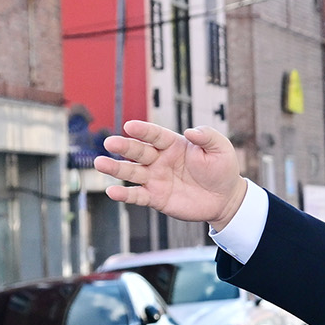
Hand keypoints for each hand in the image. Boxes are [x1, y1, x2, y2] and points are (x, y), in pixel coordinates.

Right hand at [97, 120, 247, 226]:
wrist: (225, 198)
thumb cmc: (222, 169)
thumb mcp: (220, 148)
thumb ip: (207, 136)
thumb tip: (191, 131)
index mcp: (173, 144)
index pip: (155, 135)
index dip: (143, 130)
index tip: (129, 126)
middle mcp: (160, 160)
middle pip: (138, 151)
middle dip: (124, 146)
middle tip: (110, 143)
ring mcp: (155, 179)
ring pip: (132, 172)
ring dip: (115, 168)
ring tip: (99, 163)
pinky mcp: (155, 198)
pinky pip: (137, 196)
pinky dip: (124, 194)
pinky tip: (112, 191)